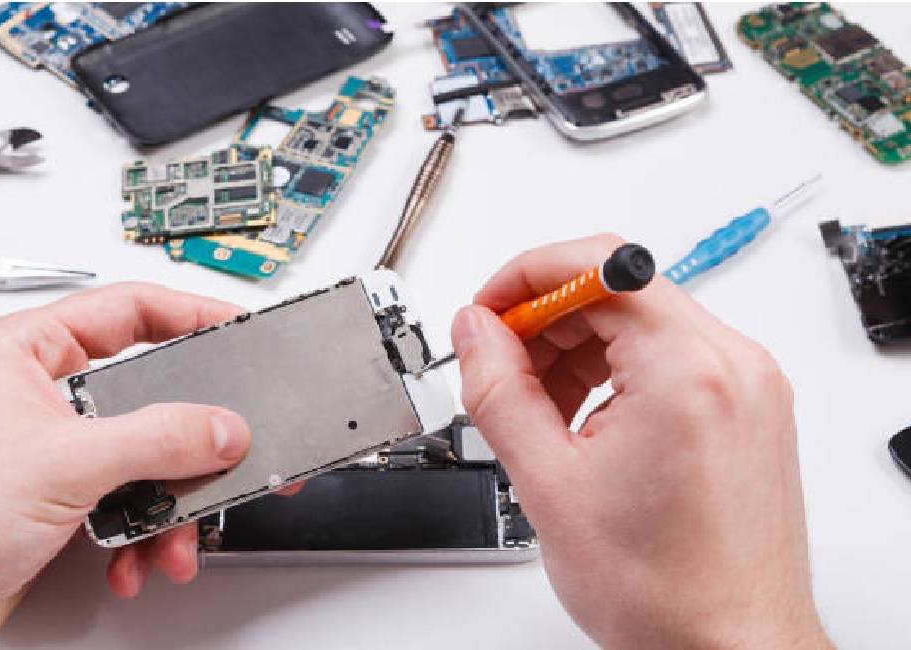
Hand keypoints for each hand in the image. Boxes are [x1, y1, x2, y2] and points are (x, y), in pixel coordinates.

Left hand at [0, 283, 251, 648]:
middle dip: (188, 441)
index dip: (191, 314)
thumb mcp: (63, 466)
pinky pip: (135, 496)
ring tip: (173, 536)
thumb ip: (155, 440)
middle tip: (227, 446)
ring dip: (171, 503)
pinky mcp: (70, 489)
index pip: (128, 309)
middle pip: (151, 391)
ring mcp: (60, 443)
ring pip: (150, 454)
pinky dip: (147, 532)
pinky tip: (138, 556)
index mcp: (26, 351)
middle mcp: (45, 391)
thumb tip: (221, 427)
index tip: (238, 329)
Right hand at [451, 236, 831, 649]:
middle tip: (499, 365)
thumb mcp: (549, 484)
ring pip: (641, 323)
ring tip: (538, 410)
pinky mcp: (747, 407)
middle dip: (545, 320)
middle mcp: (733, 364)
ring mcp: (748, 385)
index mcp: (687, 370)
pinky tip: (580, 422)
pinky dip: (614, 374)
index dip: (525, 277)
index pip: (598, 264)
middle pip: (618, 288)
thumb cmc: (666, 591)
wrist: (731, 648)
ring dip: (576, 350)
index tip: (488, 312)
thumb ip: (498, 390)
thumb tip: (475, 332)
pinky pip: (669, 358)